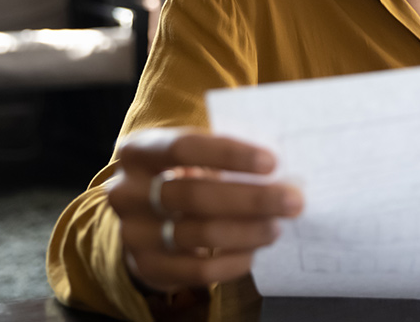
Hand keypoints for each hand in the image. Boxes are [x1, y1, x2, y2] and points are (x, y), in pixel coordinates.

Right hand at [106, 128, 303, 292]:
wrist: (146, 222)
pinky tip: (254, 252)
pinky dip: (232, 262)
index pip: (183, 147)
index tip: (271, 162)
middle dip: (251, 198)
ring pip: (199, 234)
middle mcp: (127, 192)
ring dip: (248, 231)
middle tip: (292, 201)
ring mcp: (133, 232)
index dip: (229, 154)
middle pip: (195, 195)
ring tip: (277, 226)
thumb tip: (284, 165)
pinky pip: (197, 271)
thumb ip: (225, 156)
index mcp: (139, 152)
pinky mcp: (147, 267)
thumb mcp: (192, 158)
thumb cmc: (183, 176)